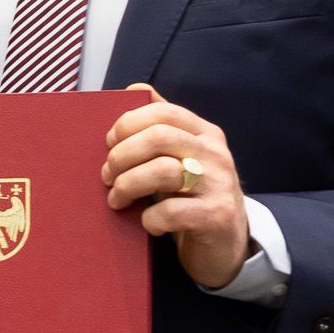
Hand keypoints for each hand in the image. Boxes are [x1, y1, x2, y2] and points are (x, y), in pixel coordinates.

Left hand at [107, 86, 251, 291]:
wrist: (227, 243)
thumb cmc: (192, 197)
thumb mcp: (181, 157)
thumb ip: (161, 126)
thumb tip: (133, 89)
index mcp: (204, 133)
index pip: (163, 112)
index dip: (128, 124)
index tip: (109, 143)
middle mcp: (215, 154)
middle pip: (158, 137)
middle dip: (121, 156)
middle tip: (106, 176)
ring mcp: (219, 184)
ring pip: (162, 171)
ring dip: (127, 185)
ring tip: (117, 200)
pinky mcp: (217, 216)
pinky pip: (172, 211)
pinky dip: (150, 218)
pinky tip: (148, 222)